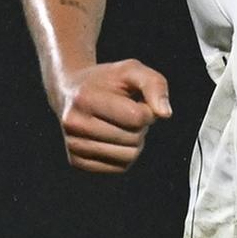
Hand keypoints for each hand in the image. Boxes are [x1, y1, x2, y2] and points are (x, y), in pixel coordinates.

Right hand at [55, 58, 173, 175]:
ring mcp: (73, 145)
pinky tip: (112, 137)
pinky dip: (124, 153)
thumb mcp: (132, 70)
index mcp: (84, 98)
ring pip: (129, 156)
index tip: (136, 101)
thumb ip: (154, 85)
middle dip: (140, 126)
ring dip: (135, 141)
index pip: (136, 117)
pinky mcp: (77, 162)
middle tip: (126, 112)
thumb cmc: (106, 80)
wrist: (71, 91)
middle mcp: (73, 124)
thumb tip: (165, 114)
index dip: (147, 110)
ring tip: (120, 124)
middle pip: (133, 138)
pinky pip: (120, 167)